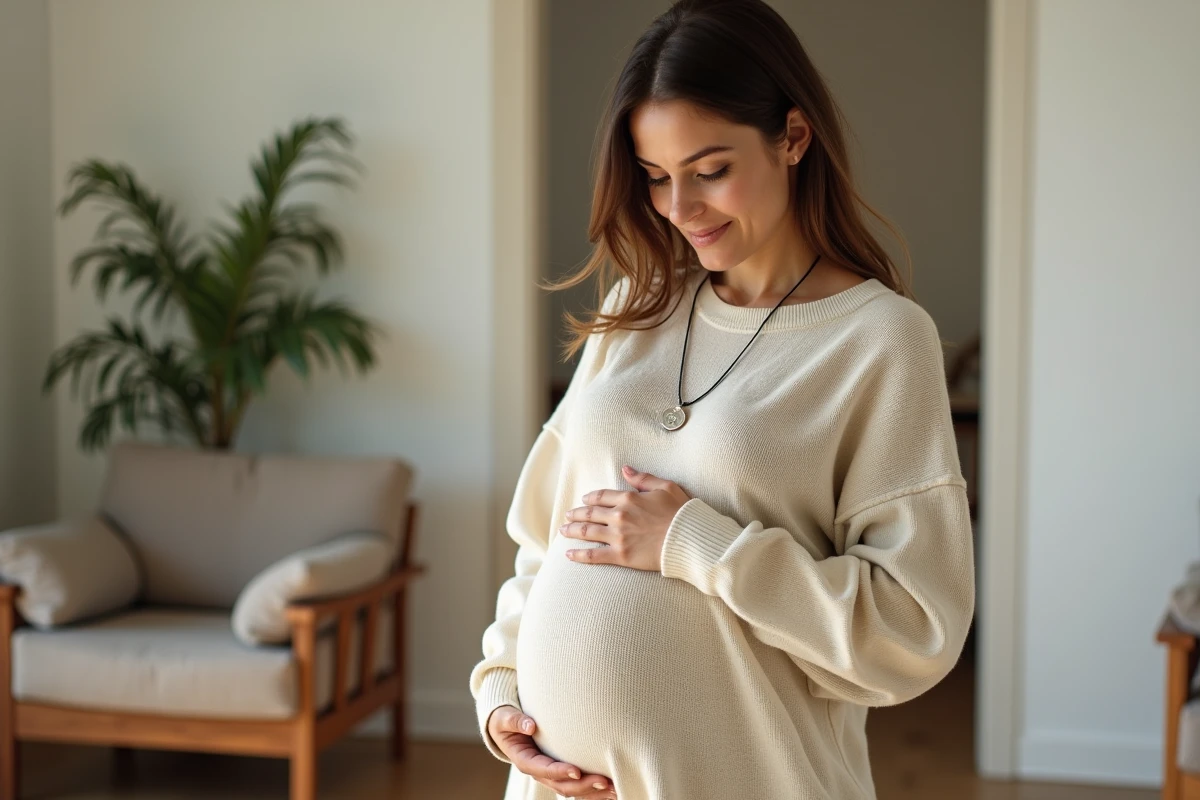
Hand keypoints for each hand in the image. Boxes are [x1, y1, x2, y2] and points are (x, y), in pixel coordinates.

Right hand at [487, 705, 616, 798]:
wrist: (506, 728)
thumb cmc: (506, 722)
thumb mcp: (504, 719)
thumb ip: (515, 721)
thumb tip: (531, 725)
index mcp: (525, 761)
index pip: (544, 770)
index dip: (559, 772)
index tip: (576, 771)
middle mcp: (539, 772)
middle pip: (562, 785)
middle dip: (584, 786)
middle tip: (604, 781)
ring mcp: (550, 774)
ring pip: (573, 790)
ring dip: (593, 792)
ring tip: (614, 789)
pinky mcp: (560, 772)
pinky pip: (577, 785)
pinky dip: (593, 789)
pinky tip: (611, 788)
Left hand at [561, 466, 691, 571]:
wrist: (689, 539)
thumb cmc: (682, 513)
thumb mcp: (666, 487)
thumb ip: (643, 478)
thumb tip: (625, 469)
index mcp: (629, 498)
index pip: (602, 496)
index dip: (590, 498)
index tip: (584, 500)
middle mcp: (619, 516)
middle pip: (590, 513)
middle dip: (577, 514)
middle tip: (568, 516)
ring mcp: (618, 536)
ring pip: (587, 532)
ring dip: (572, 531)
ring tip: (563, 531)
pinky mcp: (621, 556)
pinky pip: (594, 555)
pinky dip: (579, 555)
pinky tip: (569, 554)